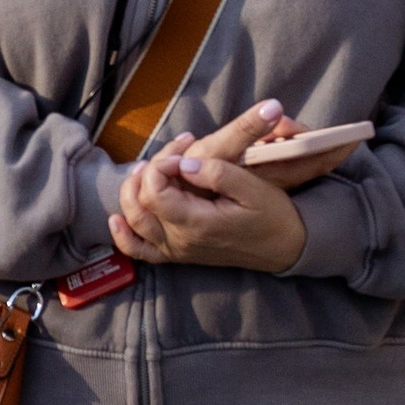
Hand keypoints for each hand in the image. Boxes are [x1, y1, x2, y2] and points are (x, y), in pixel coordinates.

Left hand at [112, 104, 311, 275]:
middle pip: (140, 203)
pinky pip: (140, 250)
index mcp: (197, 223)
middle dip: (148, 171)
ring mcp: (177, 250)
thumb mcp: (254, 189)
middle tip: (173, 154)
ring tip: (150, 170)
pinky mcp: (178, 254)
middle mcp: (180, 240)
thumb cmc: (273, 216)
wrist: (285, 247)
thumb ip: (217, 174)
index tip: (185, 150)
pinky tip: (118, 218)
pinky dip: (124, 235)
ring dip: (132, 193)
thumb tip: (185, 163)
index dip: (161, 164)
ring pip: (134, 222)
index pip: (154, 190)